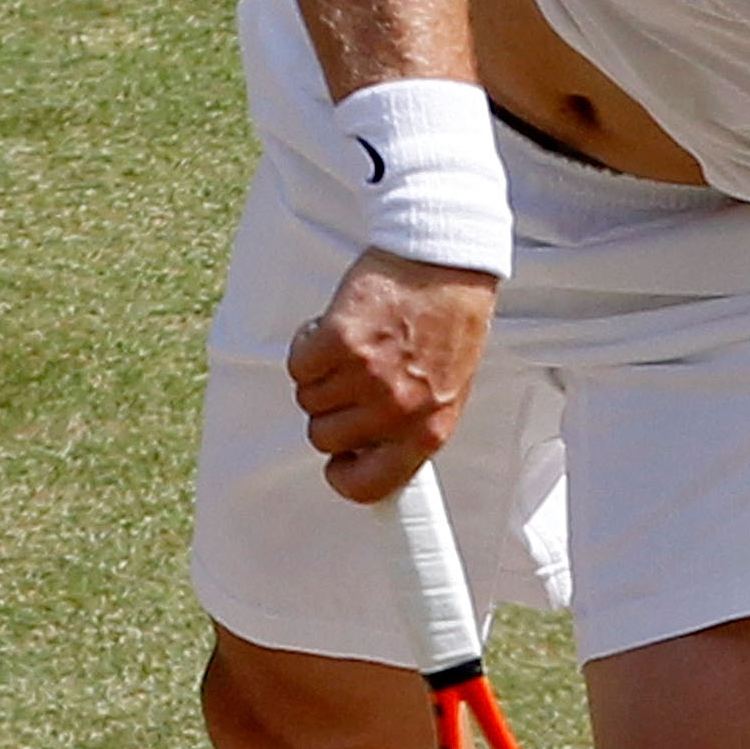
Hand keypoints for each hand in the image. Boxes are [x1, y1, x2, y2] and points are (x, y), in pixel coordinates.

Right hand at [287, 250, 497, 502]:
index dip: (344, 476)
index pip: (370, 486)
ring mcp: (366, 377)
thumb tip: (368, 451)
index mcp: (427, 431)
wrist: (444, 262)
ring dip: (321, 375)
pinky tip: (334, 327)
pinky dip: (308, 346)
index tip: (339, 460)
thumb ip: (409, 427)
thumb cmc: (450, 321)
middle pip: (324, 438)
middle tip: (351, 379)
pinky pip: (299, 365)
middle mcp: (396, 410)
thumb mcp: (445, 391)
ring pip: (308, 399)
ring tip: (352, 346)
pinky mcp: (339, 341)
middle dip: (330, 410)